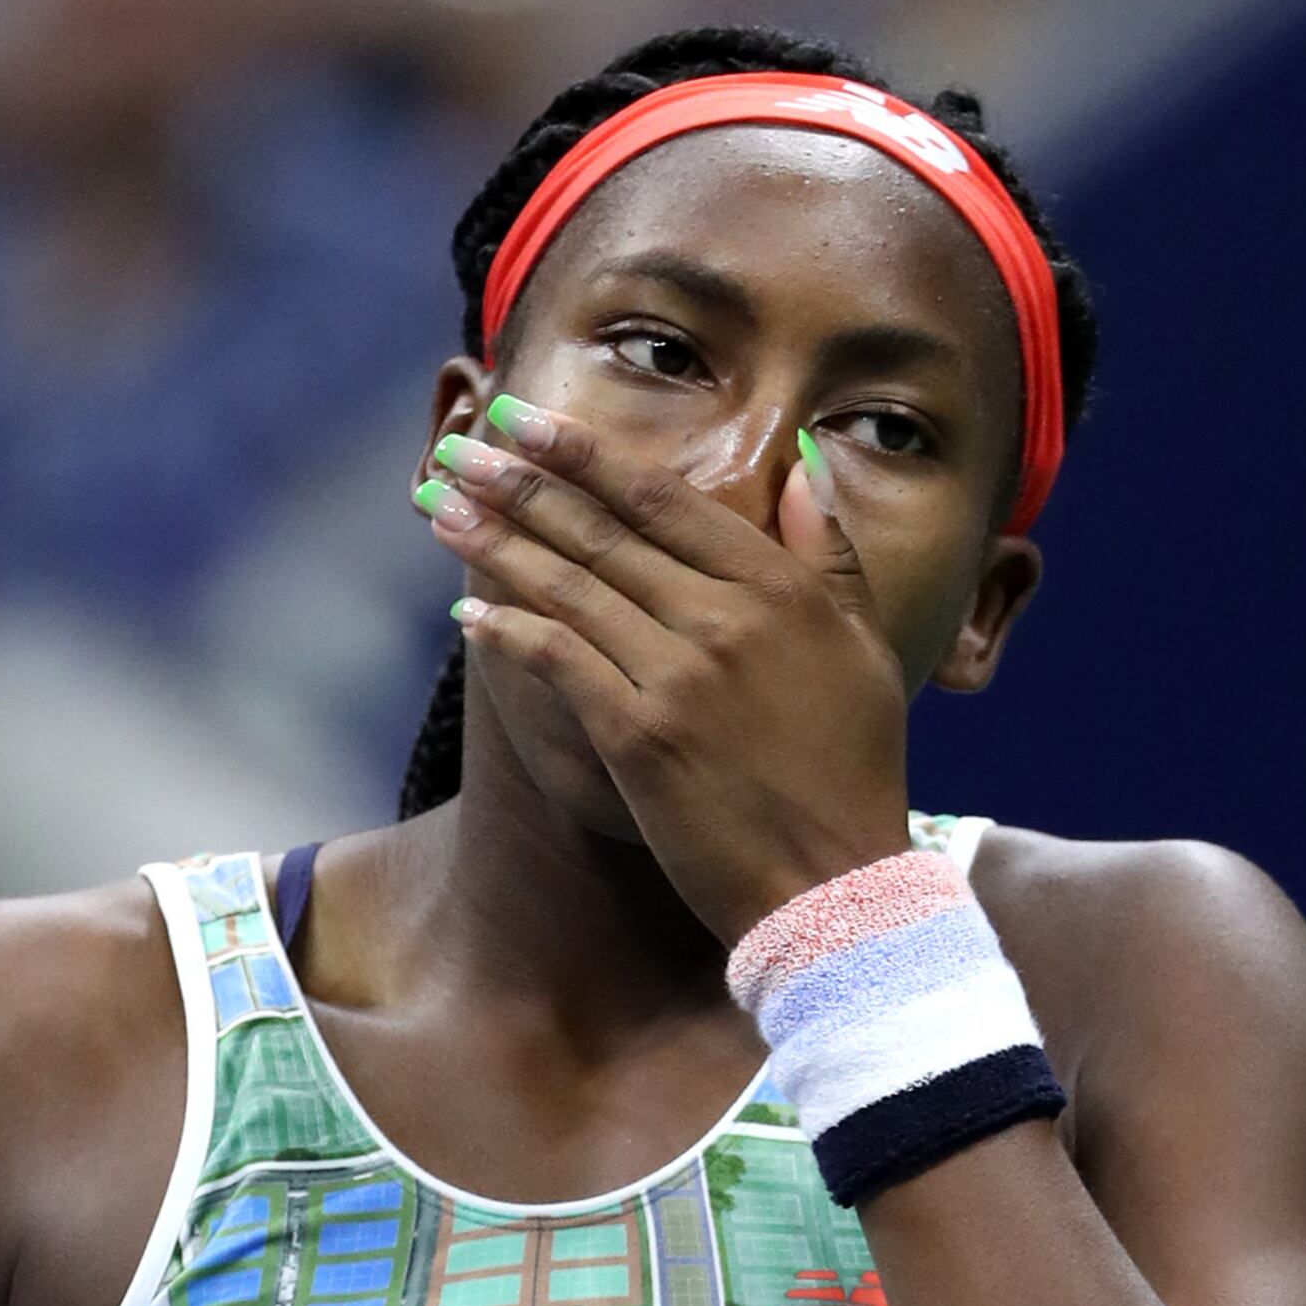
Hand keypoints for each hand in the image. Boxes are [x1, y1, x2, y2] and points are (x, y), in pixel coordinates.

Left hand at [418, 397, 916, 946]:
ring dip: (497, 544)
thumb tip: (799, 464)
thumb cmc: (855, 770)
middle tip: (461, 449)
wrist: (838, 884)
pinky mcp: (640, 737)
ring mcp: (678, 676)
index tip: (526, 421)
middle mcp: (724, 618)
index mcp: (778, 587)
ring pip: (570, 588)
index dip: (586, 454)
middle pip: (602, 533)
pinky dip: (511, 633)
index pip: (663, 499)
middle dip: (521, 484)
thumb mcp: (864, 645)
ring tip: (442, 508)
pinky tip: (469, 613)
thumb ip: (827, 550)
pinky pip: (560, 663)